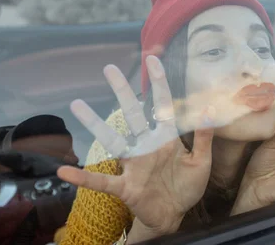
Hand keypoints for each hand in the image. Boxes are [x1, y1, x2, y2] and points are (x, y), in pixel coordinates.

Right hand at [57, 56, 214, 241]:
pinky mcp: (125, 186)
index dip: (159, 83)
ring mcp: (134, 165)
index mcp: (166, 138)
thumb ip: (204, 138)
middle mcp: (147, 146)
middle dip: (122, 92)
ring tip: (77, 105)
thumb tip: (209, 109)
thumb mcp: (202, 161)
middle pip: (133, 114)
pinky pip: (102, 181)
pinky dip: (84, 177)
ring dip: (95, 124)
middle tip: (109, 69)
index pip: (162, 106)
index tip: (152, 60)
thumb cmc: (186, 186)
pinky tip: (65, 171)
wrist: (175, 215)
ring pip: (113, 141)